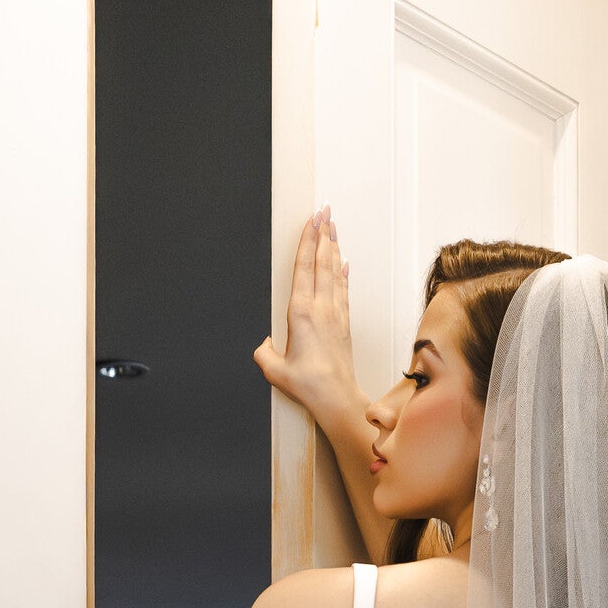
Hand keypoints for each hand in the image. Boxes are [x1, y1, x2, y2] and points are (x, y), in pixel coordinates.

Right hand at [254, 208, 360, 422]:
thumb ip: (263, 353)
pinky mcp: (344, 322)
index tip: (311, 221)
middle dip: (323, 233)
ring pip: (334, 271)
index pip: (304, 267)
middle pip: (322, 261)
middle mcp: (321, 307)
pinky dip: (342, 272)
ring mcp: (335, 313)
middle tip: (324, 211)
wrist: (336, 396)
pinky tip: (343, 262)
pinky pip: (343, 289)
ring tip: (332, 227)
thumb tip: (263, 344)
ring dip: (333, 247)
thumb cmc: (308, 384)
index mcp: (301, 312)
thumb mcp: (274, 369)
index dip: (307, 241)